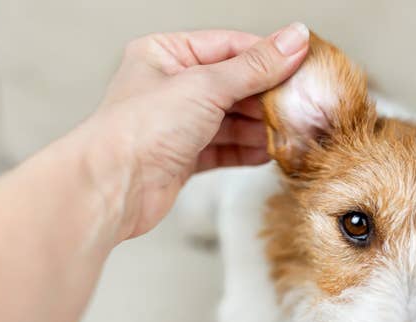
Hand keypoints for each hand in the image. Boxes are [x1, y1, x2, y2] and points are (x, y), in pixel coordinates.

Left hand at [77, 23, 309, 240]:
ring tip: (293, 129)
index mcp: (166, 54)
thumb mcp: (206, 85)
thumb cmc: (140, 128)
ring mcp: (177, 124)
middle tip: (303, 102)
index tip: (304, 62)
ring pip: (231, 119)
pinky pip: (224, 148)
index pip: (229, 46)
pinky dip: (247, 150)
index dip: (268, 55)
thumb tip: (295, 39)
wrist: (112, 187)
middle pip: (233, 85)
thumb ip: (255, 66)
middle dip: (267, 96)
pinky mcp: (183, 157)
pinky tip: (270, 152)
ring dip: (261, 126)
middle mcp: (171, 86)